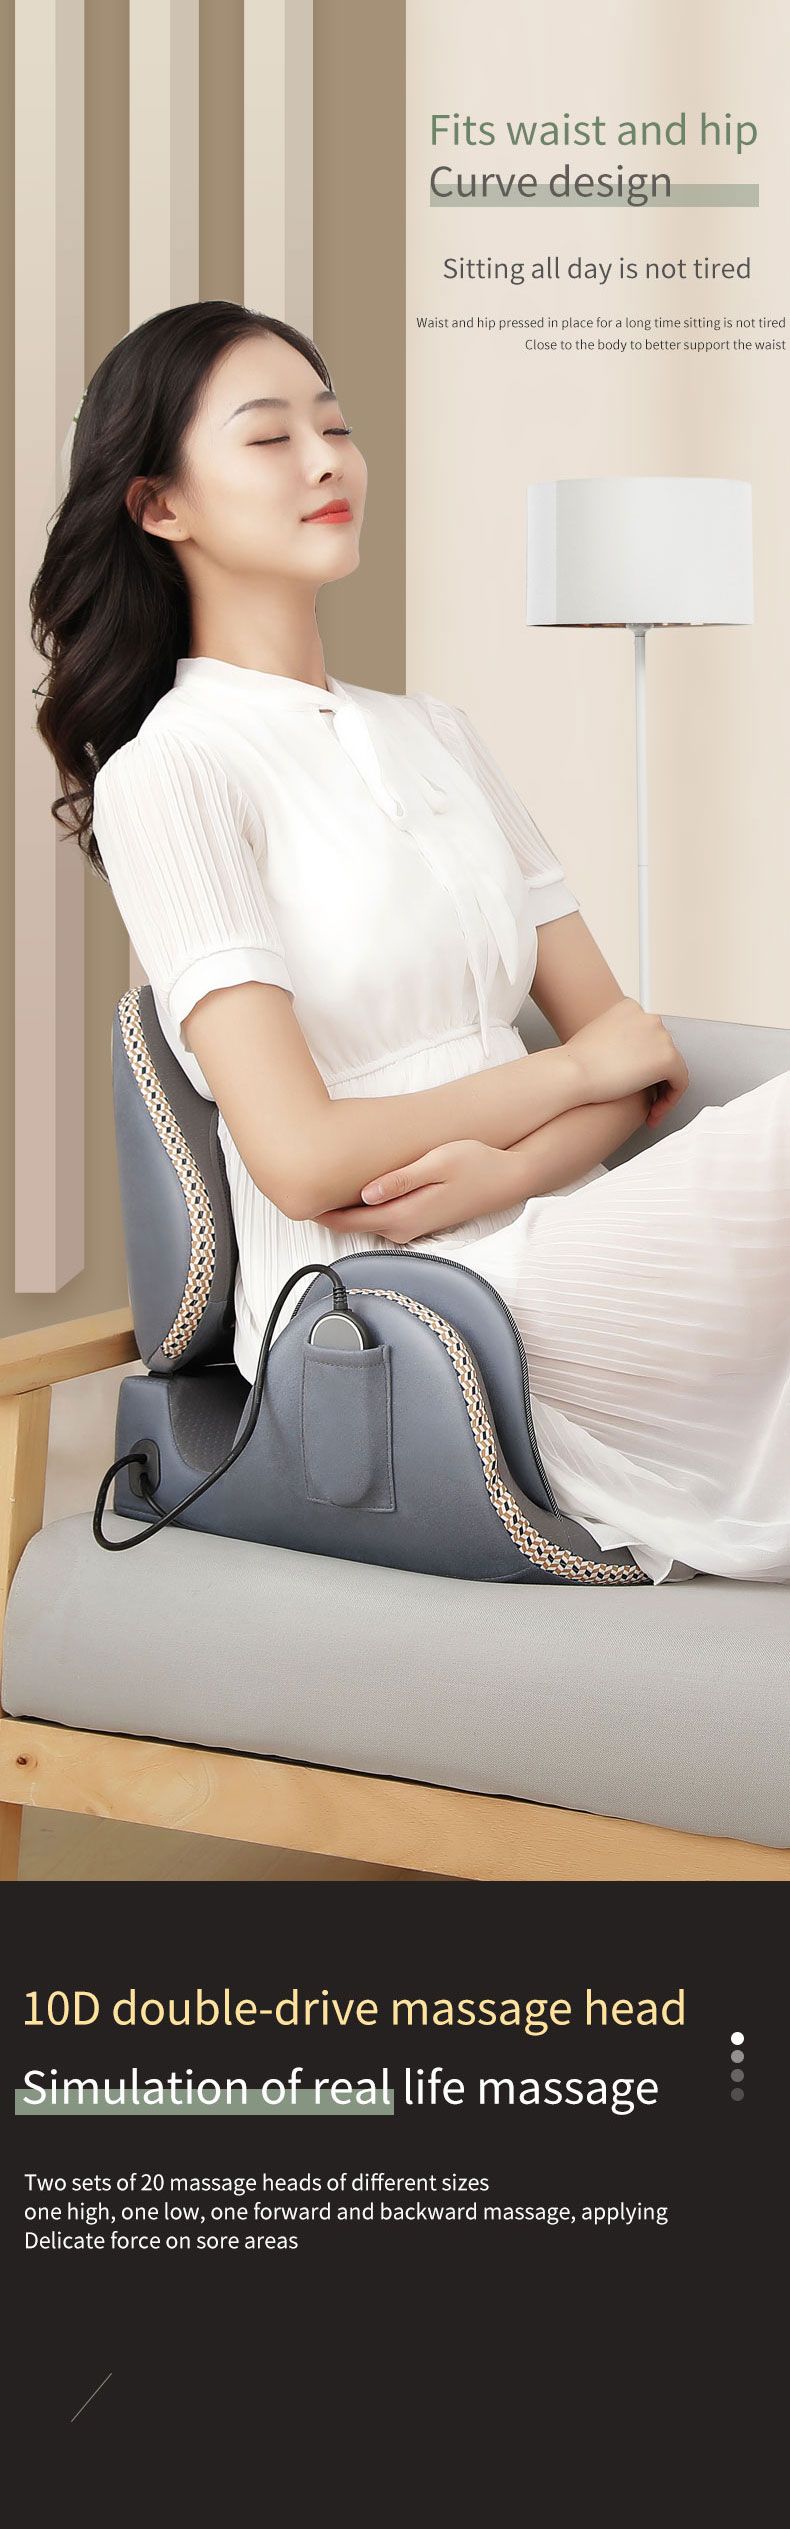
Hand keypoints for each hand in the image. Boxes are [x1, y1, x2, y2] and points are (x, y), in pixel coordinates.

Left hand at [313, 1140, 517, 1242]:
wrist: (510, 1178)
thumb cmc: (476, 1164)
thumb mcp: (438, 1164)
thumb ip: (400, 1180)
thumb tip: (364, 1194)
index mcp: (401, 1216)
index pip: (346, 1220)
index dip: (316, 1209)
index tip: (292, 1194)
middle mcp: (402, 1228)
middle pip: (349, 1224)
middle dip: (322, 1208)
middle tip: (293, 1183)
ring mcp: (409, 1227)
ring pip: (362, 1221)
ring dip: (340, 1206)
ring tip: (314, 1183)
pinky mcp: (417, 1219)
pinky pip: (378, 1216)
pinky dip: (360, 1206)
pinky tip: (350, 1189)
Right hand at [568, 998, 689, 1120]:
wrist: (571, 1073)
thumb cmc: (575, 1062)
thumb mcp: (595, 1040)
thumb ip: (616, 1043)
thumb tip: (626, 1058)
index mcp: (629, 1008)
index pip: (647, 1037)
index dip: (643, 1062)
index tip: (634, 1079)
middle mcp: (648, 1018)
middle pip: (661, 1052)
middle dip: (653, 1078)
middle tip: (644, 1098)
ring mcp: (660, 1036)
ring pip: (672, 1068)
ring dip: (662, 1091)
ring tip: (649, 1110)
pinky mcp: (668, 1059)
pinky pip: (679, 1082)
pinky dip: (670, 1100)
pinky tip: (654, 1112)